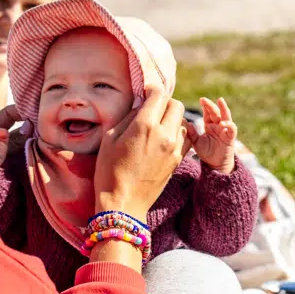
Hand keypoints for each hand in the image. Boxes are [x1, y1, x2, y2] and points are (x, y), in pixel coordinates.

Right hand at [94, 85, 187, 223]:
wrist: (124, 203)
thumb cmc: (109, 170)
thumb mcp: (110, 138)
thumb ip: (128, 117)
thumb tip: (140, 104)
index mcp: (145, 126)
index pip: (159, 95)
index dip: (152, 90)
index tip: (146, 93)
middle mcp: (164, 134)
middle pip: (176, 105)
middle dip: (165, 103)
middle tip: (152, 108)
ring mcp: (174, 148)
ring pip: (183, 122)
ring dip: (173, 119)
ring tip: (158, 125)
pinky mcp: (178, 160)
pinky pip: (185, 138)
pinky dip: (178, 133)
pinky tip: (165, 138)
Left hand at [192, 97, 237, 173]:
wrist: (215, 165)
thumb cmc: (207, 153)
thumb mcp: (196, 143)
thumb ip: (191, 134)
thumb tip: (185, 123)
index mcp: (210, 125)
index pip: (208, 113)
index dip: (206, 106)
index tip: (201, 100)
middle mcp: (218, 125)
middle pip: (216, 112)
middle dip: (211, 105)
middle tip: (204, 100)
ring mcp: (225, 130)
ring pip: (226, 116)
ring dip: (223, 109)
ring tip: (220, 102)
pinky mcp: (230, 137)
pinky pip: (232, 129)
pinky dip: (229, 125)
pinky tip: (223, 123)